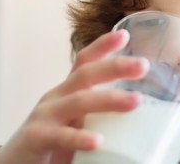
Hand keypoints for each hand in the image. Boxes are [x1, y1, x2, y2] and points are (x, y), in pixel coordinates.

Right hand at [0, 30, 148, 163]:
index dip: (103, 46)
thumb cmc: (53, 144)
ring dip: (109, 99)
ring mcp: (45, 116)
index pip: (85, 62)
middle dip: (116, 67)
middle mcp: (56, 98)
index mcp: (68, 92)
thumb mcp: (78, 123)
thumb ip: (102, 118)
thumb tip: (144, 123)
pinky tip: (98, 141)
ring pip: (79, 101)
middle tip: (143, 65)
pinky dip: (79, 137)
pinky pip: (60, 135)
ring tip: (136, 101)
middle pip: (86, 74)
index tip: (125, 34)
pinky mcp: (36, 138)